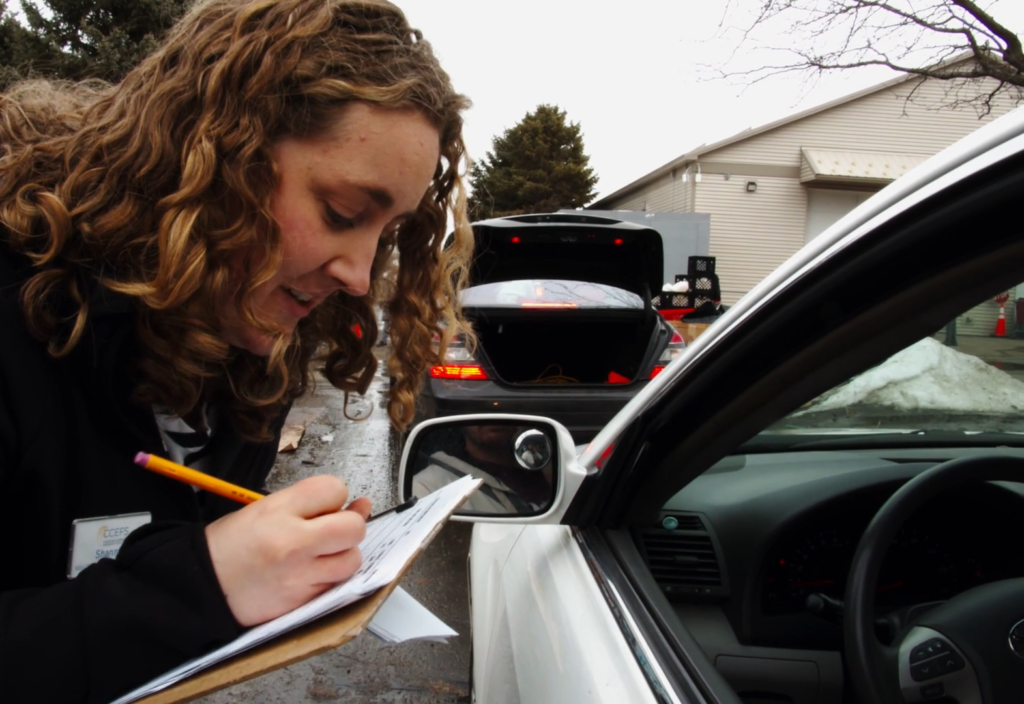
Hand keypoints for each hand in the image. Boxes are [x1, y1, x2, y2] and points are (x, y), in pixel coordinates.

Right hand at [205, 475, 371, 626]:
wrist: (201, 586)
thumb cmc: (232, 545)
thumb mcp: (265, 510)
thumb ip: (312, 505)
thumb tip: (361, 505)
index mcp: (279, 510)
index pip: (334, 489)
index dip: (336, 496)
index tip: (326, 506)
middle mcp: (293, 541)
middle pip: (353, 528)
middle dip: (350, 526)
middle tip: (333, 531)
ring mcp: (299, 574)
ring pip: (351, 560)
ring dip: (344, 556)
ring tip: (324, 554)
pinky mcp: (301, 600)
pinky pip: (335, 585)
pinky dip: (332, 578)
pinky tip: (314, 573)